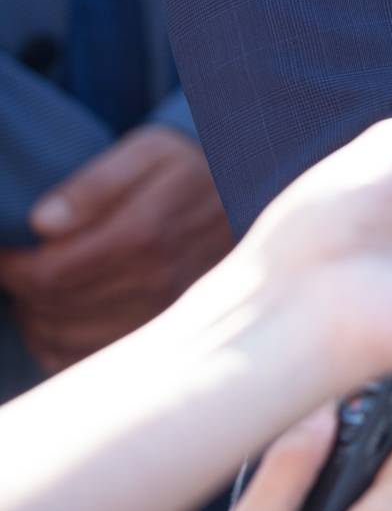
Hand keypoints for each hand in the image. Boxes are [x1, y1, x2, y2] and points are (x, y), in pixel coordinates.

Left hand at [0, 125, 232, 371]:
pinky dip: (60, 346)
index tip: (5, 251)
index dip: (12, 267)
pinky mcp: (167, 333)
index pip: (50, 274)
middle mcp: (158, 283)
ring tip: (38, 289)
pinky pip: (91, 359)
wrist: (249, 196)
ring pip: (67, 339)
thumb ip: (95, 183)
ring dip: (38, 318)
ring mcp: (164, 314)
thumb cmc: (188, 168)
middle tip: (20, 267)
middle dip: (22, 291)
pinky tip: (61, 318)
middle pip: (55, 308)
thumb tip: (42, 224)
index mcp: (146, 236)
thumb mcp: (149, 151)